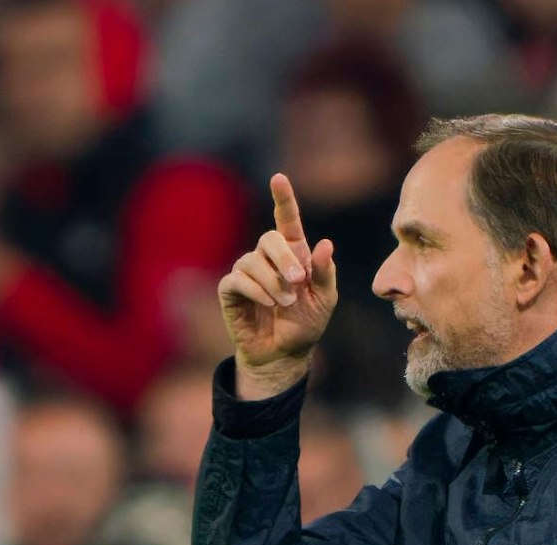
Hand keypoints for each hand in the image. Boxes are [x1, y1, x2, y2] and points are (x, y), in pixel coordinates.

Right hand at [216, 173, 336, 398]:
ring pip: (253, 261)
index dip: (282, 198)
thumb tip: (325, 243)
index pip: (286, 219)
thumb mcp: (325, 300)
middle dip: (284, 259)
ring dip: (273, 282)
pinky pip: (238, 279)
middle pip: (269, 238)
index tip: (278, 178)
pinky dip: (256, 290)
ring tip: (285, 303)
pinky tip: (268, 304)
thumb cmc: (306, 325)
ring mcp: (247, 272)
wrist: (284, 354)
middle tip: (298, 282)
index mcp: (293, 254)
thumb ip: (325, 272)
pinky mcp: (231, 290)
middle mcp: (268, 258)